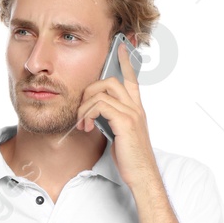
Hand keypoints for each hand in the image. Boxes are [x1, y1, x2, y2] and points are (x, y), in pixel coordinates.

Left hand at [76, 39, 157, 190]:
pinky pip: (100, 106)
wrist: (142, 176)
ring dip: (84, 107)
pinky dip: (87, 114)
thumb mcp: (118, 133)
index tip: (121, 46)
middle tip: (81, 112)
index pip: (131, 78)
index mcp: (135, 108)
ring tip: (82, 124)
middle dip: (88, 91)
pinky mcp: (126, 122)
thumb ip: (110, 118)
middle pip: (110, 80)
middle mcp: (136, 107)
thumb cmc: (129, 157)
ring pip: (102, 91)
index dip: (126, 61)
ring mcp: (132, 113)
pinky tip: (85, 128)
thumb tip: (94, 112)